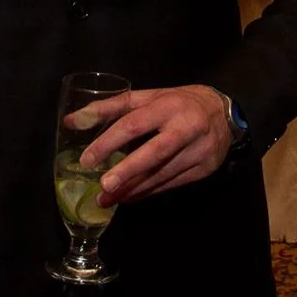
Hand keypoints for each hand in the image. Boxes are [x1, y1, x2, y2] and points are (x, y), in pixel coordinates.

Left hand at [80, 85, 231, 205]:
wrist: (224, 112)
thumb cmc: (178, 102)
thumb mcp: (147, 97)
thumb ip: (110, 108)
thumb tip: (73, 121)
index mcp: (167, 105)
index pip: (134, 124)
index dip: (109, 142)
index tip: (88, 159)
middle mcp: (186, 127)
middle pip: (154, 153)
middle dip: (127, 172)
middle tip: (103, 187)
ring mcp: (198, 150)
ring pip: (162, 174)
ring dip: (133, 189)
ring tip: (108, 199)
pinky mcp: (204, 168)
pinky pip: (171, 183)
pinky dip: (148, 192)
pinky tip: (130, 197)